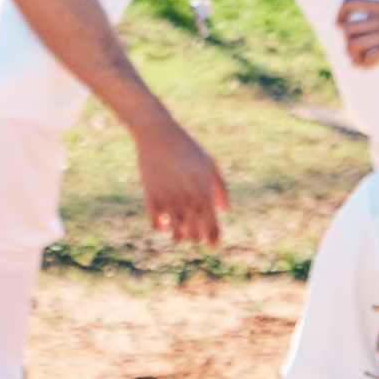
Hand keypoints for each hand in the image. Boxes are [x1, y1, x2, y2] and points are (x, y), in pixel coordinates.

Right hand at [132, 115, 229, 243]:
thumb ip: (220, 189)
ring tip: (178, 225)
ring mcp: (169, 202)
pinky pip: (156, 226)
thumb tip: (226, 210)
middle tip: (193, 227)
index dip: (214, 241)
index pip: (213, 230)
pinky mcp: (151, 199)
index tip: (212, 244)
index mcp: (205, 195)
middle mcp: (188, 202)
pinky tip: (163, 217)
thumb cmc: (187, 147)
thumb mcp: (209, 164)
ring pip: (176, 236)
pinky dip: (161, 226)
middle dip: (196, 235)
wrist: (158, 134)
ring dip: (178, 233)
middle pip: (194, 236)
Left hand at [338, 0, 378, 67]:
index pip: (350, 3)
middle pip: (347, 28)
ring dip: (353, 53)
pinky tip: (369, 64)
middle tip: (354, 45)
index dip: (340, 14)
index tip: (339, 23)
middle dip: (346, 38)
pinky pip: (371, 59)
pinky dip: (365, 64)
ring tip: (360, 57)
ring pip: (354, 44)